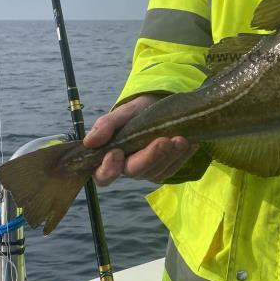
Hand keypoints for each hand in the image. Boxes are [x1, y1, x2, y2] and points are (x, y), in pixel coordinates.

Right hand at [83, 94, 197, 184]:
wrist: (163, 105)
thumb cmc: (138, 111)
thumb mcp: (123, 113)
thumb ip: (107, 125)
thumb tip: (89, 142)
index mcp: (110, 158)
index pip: (103, 175)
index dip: (108, 169)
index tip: (116, 153)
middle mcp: (127, 168)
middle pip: (135, 172)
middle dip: (150, 157)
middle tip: (163, 141)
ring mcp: (148, 170)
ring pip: (157, 172)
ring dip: (169, 155)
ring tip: (180, 138)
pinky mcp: (165, 169)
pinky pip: (173, 168)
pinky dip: (182, 156)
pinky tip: (189, 143)